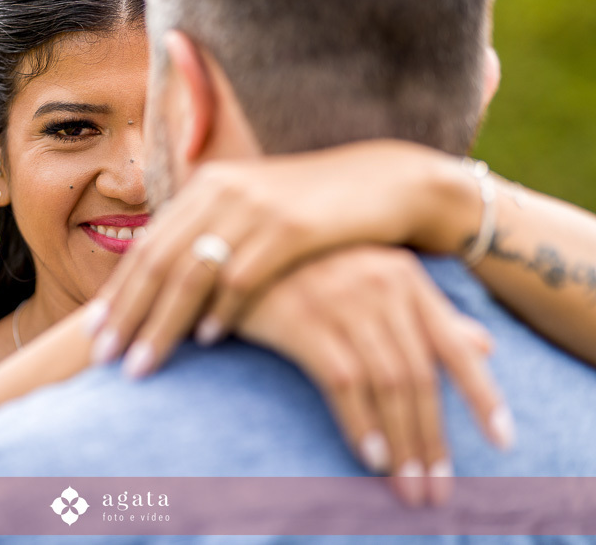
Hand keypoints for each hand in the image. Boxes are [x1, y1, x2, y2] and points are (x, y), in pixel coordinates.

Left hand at [85, 140, 476, 375]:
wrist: (384, 183)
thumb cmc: (313, 210)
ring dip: (162, 323)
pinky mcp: (292, 225)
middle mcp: (221, 191)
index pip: (147, 245)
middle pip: (158, 260)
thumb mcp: (254, 214)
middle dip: (128, 314)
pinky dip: (221, 309)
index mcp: (206, 187)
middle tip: (103, 357)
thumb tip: (170, 283)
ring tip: (141, 364)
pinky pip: (244, 274)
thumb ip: (213, 236)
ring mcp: (255, 206)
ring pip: (191, 273)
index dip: (118, 291)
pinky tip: (206, 339)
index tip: (95, 332)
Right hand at [232, 246, 507, 505]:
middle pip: (420, 376)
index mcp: (405, 277)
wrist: (236, 248)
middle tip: (436, 489)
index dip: (483, 396)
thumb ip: (429, 313)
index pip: (455, 347)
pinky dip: (361, 423)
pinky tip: (372, 456)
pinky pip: (343, 381)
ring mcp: (342, 300)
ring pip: (387, 384)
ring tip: (406, 486)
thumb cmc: (309, 267)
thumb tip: (484, 345)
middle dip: (432, 440)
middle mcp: (381, 286)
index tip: (503, 441)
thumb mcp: (375, 278)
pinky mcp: (303, 319)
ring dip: (402, 443)